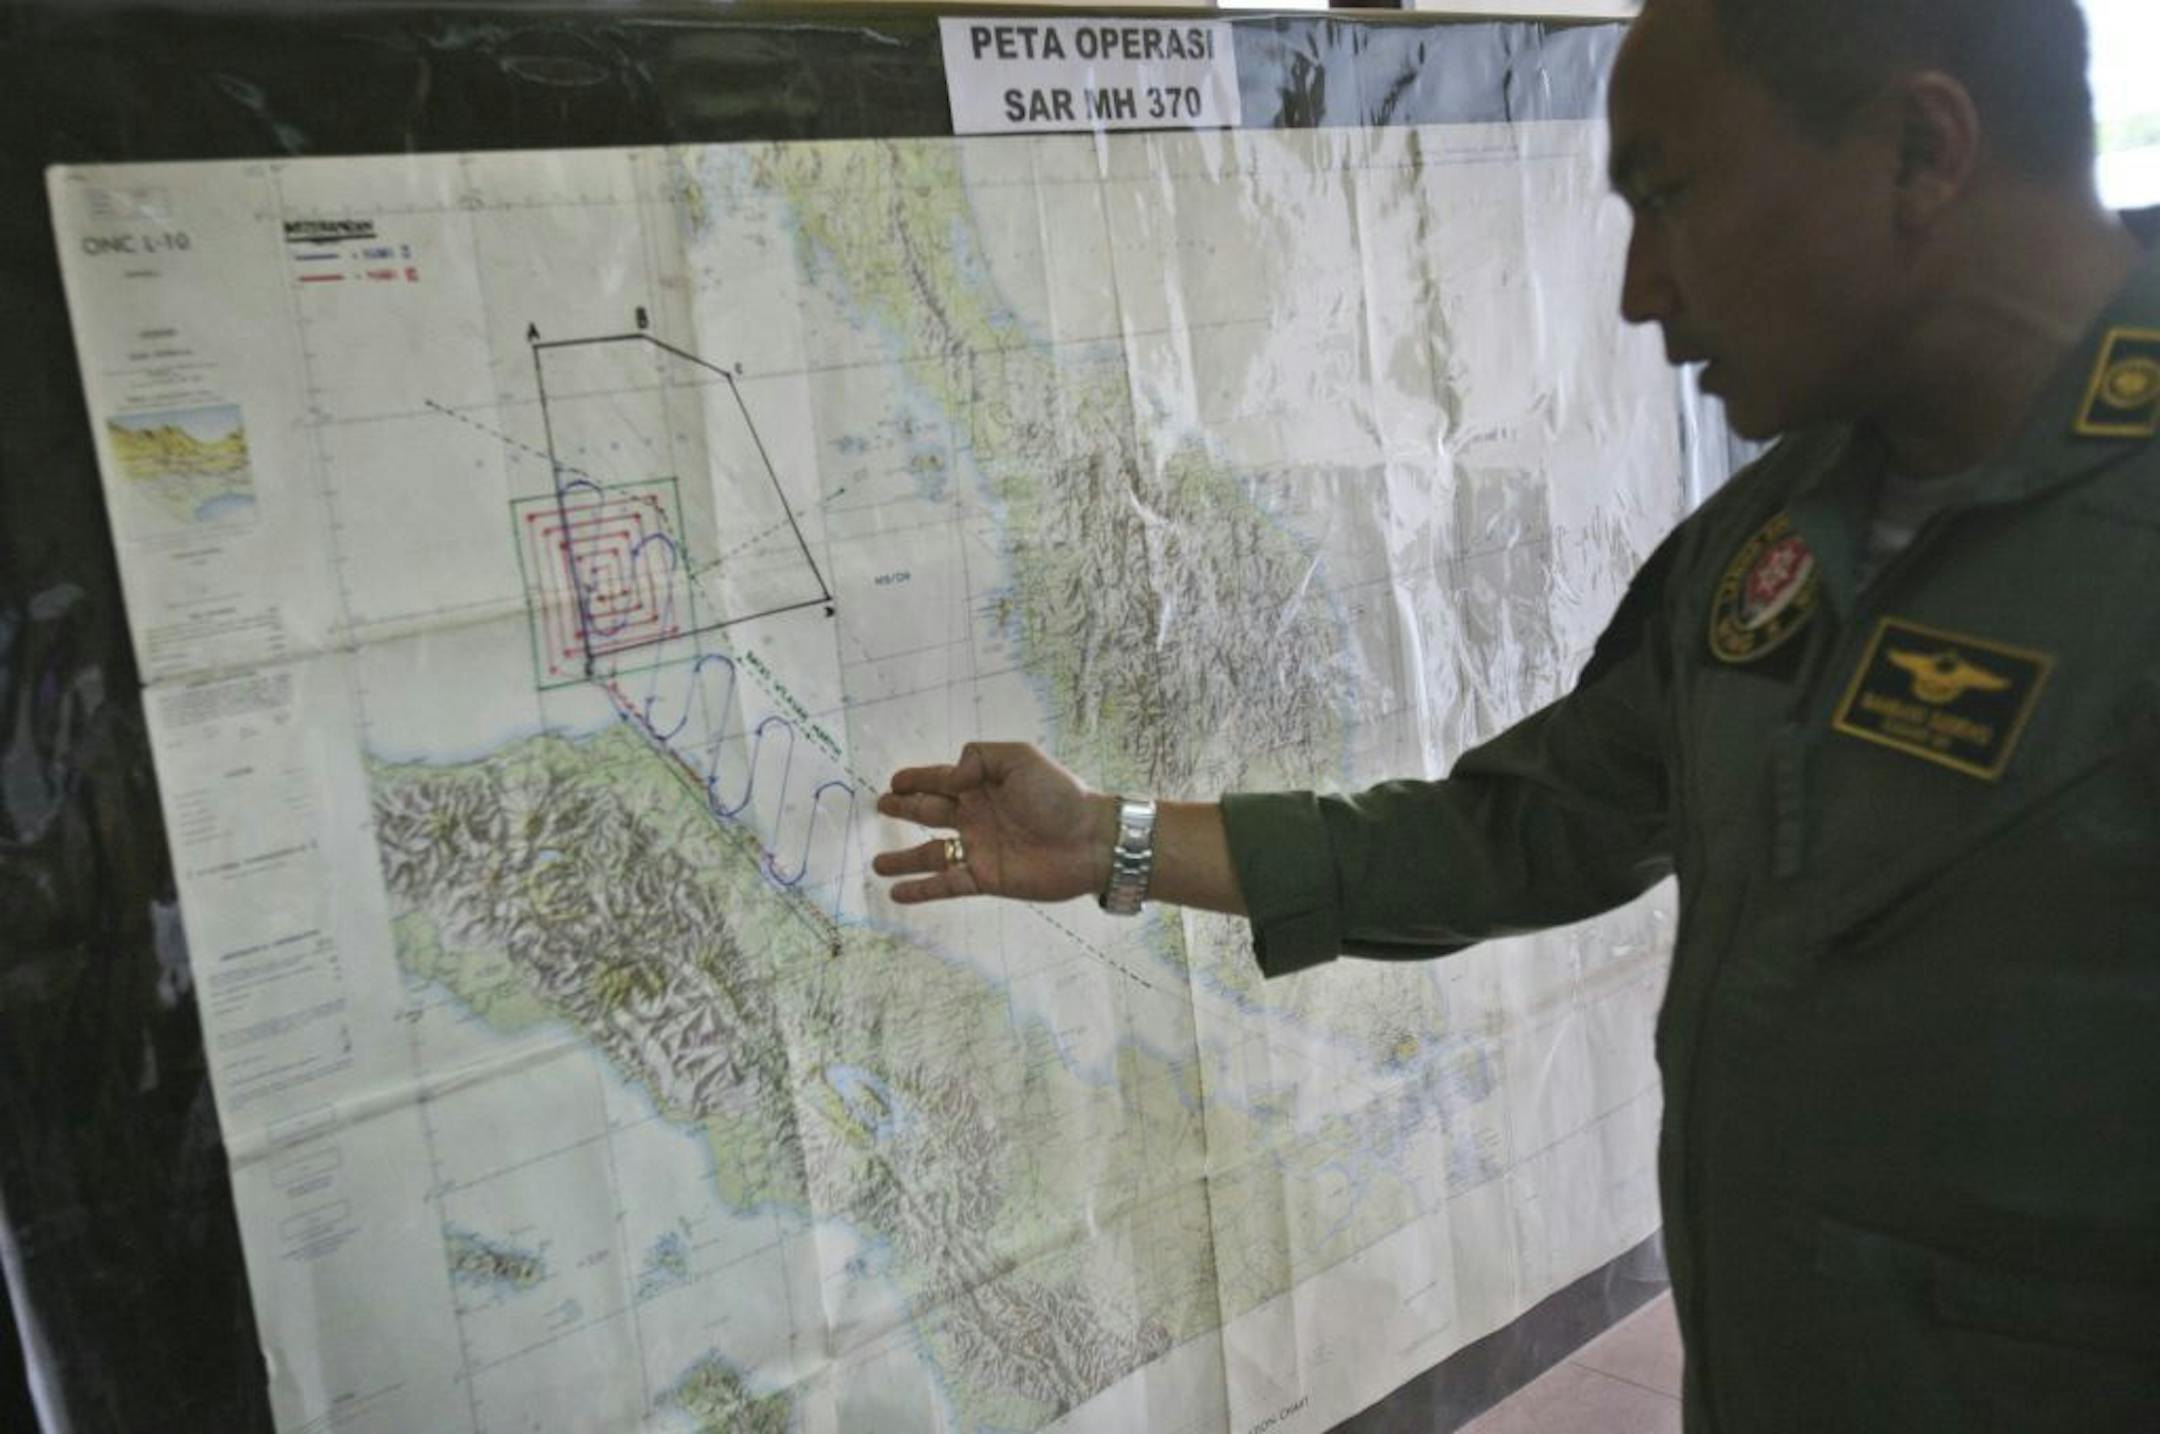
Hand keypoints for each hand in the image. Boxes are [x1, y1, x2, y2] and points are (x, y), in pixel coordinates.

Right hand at [872, 742, 1112, 904]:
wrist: (1090, 841)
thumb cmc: (1059, 796)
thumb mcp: (1020, 759)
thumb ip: (981, 759)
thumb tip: (949, 777)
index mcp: (983, 785)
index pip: (941, 780)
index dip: (916, 779)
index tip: (894, 781)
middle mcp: (976, 816)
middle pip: (930, 812)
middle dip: (905, 809)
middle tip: (881, 806)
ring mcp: (979, 849)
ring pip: (932, 855)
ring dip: (905, 859)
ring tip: (878, 863)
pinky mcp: (986, 878)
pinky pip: (947, 885)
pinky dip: (922, 890)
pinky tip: (897, 894)